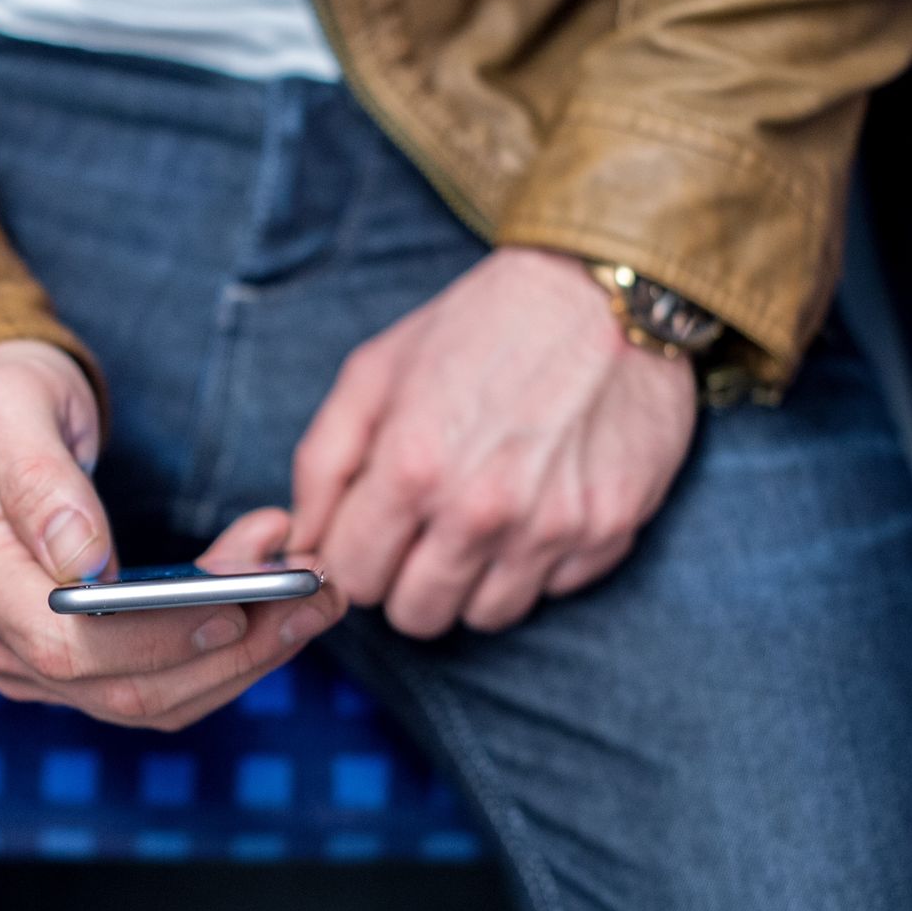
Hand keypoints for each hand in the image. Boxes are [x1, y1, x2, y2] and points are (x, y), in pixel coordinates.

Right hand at [0, 341, 347, 729]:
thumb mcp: (7, 409)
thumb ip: (40, 480)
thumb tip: (84, 559)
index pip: (69, 647)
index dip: (158, 641)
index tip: (238, 607)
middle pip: (126, 689)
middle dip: (234, 650)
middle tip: (317, 593)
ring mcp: (33, 663)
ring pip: (155, 698)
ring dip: (246, 655)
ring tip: (315, 593)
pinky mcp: (76, 663)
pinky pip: (160, 679)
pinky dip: (225, 649)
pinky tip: (275, 600)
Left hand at [289, 247, 697, 638]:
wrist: (601, 293)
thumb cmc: (479, 327)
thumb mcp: (374, 372)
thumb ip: (323, 463)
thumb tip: (302, 541)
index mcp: (413, 467)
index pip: (354, 579)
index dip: (354, 559)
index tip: (371, 533)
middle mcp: (481, 510)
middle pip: (417, 615)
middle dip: (407, 580)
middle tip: (423, 531)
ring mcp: (551, 527)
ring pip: (485, 617)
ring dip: (473, 580)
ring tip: (480, 518)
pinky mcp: (608, 531)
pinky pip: (553, 591)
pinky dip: (538, 563)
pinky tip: (537, 504)